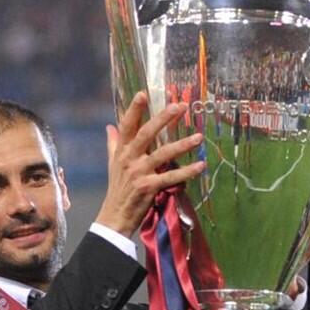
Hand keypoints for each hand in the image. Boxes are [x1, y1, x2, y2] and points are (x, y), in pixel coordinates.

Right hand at [95, 92, 205, 237]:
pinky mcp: (149, 187)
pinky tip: (200, 165)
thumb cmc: (117, 189)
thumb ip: (113, 144)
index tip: (143, 94)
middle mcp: (129, 159)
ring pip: (163, 154)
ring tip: (199, 137)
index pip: (127, 125)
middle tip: (180, 107)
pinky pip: (171, 176)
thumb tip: (110, 127)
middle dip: (163, 118)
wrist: (115, 216)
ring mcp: (139, 172)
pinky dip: (187, 171)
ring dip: (182, 144)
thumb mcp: (112, 164)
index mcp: (121, 151)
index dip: (134, 109)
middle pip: (147, 133)